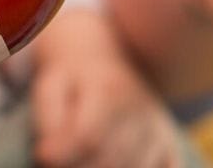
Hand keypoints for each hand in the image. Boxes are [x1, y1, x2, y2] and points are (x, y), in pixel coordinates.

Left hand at [31, 6, 186, 167]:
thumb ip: (48, 118)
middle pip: (112, 160)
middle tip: (61, 160)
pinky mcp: (168, 145)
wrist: (107, 56)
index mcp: (110, 91)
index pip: (90, 137)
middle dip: (81, 167)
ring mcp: (158, 129)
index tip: (43, 155)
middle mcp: (141, 110)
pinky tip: (116, 163)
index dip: (65, 155)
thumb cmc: (72, 78)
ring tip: (84, 158)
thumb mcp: (51, 85)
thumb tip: (47, 155)